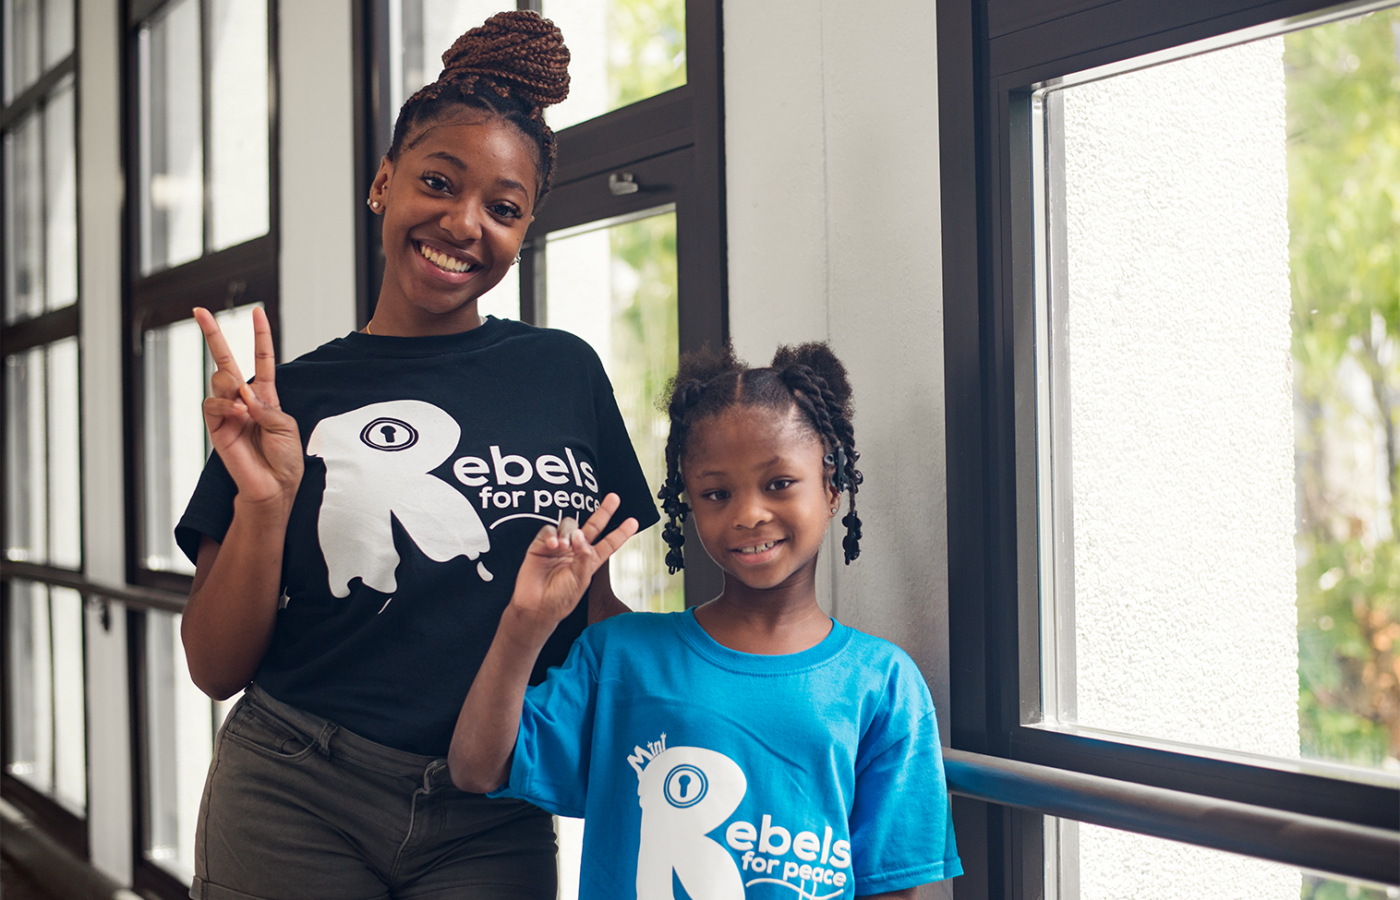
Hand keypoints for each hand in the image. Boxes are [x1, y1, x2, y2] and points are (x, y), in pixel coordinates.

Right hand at [195, 306, 303, 509]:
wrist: (274, 487)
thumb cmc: (284, 460)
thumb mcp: (286, 427)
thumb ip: (266, 406)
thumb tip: (243, 391)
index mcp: (266, 396)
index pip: (262, 359)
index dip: (261, 336)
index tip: (257, 312)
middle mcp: (244, 399)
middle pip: (226, 360)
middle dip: (213, 334)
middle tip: (199, 311)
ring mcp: (228, 411)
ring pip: (220, 380)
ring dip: (230, 385)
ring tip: (242, 404)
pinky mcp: (216, 426)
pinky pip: (212, 403)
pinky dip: (224, 404)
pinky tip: (236, 412)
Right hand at [509, 494, 637, 627]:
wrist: (536, 608)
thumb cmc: (560, 599)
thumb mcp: (580, 581)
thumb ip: (584, 557)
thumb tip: (580, 534)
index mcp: (590, 560)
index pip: (608, 543)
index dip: (620, 533)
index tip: (633, 521)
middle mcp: (576, 550)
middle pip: (592, 526)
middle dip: (604, 511)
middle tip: (614, 498)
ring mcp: (559, 546)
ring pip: (569, 524)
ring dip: (569, 532)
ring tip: (564, 546)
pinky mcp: (541, 545)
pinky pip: (548, 530)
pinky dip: (552, 535)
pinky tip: (553, 546)